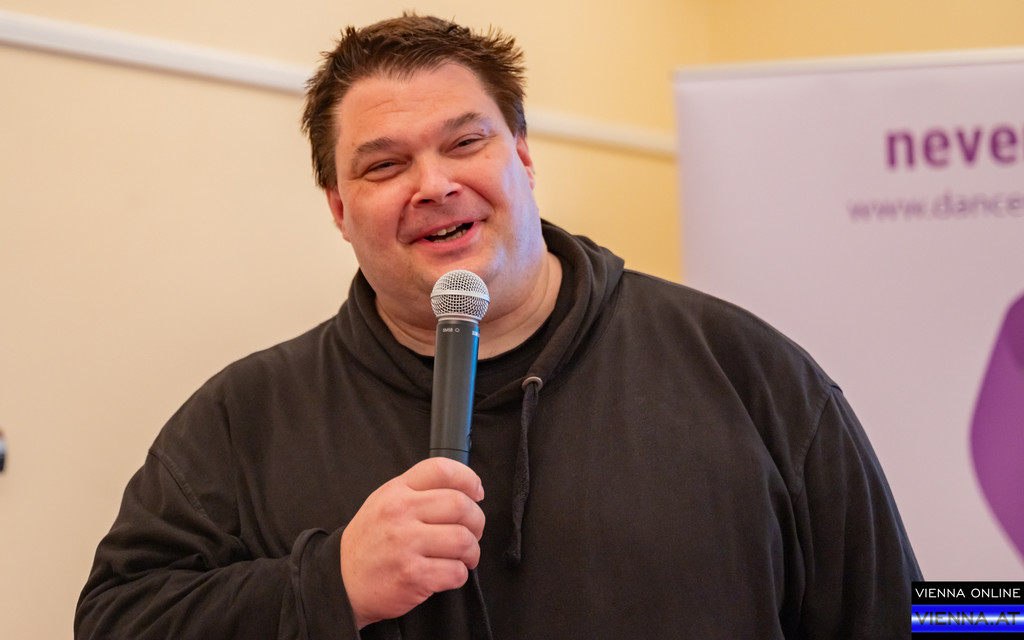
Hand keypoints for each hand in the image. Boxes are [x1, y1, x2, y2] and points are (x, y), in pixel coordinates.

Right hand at [339, 457, 485, 628]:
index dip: (469, 479)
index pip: (442, 470)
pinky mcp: (413, 575)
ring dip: (472, 552)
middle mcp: (401, 513)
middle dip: (477, 521)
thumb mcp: (384, 502)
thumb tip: (464, 489)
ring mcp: (406, 544)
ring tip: (463, 556)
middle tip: (472, 532)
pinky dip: (460, 574)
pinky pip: (456, 571)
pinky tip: (448, 573)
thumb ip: (418, 491)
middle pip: (461, 506)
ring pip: (464, 540)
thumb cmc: (369, 542)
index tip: (476, 493)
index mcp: (397, 491)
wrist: (340, 581)